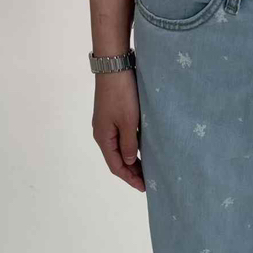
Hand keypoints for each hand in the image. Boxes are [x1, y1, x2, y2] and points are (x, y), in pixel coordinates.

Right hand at [92, 70, 144, 191]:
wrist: (115, 65)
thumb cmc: (122, 94)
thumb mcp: (129, 122)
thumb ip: (129, 144)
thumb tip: (130, 161)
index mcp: (103, 137)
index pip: (116, 166)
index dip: (130, 178)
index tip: (144, 187)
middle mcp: (102, 132)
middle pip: (117, 159)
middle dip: (132, 171)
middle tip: (149, 181)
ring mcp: (107, 123)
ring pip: (120, 148)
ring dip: (133, 160)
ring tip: (148, 169)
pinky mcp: (113, 115)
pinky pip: (122, 138)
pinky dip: (132, 147)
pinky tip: (143, 150)